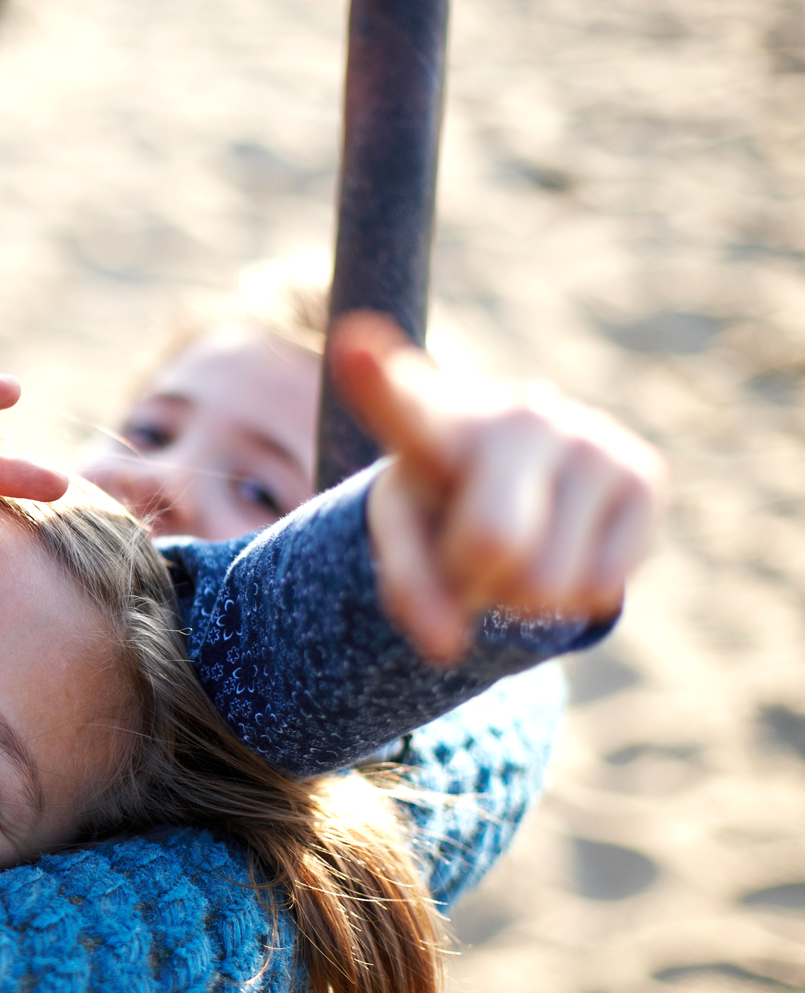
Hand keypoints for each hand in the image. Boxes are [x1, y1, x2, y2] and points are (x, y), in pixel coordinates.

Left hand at [330, 312, 663, 663]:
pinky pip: (600, 587)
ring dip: (523, 596)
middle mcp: (514, 415)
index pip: (395, 398)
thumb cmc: (444, 497)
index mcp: (429, 419)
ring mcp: (587, 436)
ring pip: (547, 584)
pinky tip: (565, 543)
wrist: (523, 469)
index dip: (374, 378)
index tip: (349, 346)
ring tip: (520, 543)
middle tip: (471, 551)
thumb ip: (405, 588)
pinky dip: (573, 596)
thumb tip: (446, 646)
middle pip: (490, 544)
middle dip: (475, 579)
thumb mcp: (404, 534)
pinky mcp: (643, 473)